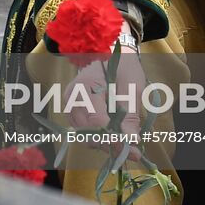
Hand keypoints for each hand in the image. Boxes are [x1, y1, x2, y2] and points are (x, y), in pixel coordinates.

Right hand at [63, 46, 145, 160]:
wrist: (109, 53)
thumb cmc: (123, 66)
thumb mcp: (132, 87)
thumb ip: (130, 114)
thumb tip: (131, 141)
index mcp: (85, 87)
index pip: (97, 123)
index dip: (115, 139)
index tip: (134, 151)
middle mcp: (72, 97)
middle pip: (89, 133)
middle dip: (112, 144)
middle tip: (134, 151)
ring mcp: (70, 105)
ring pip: (85, 136)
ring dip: (105, 142)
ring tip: (126, 141)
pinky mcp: (72, 111)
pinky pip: (84, 132)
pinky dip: (99, 137)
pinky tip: (114, 133)